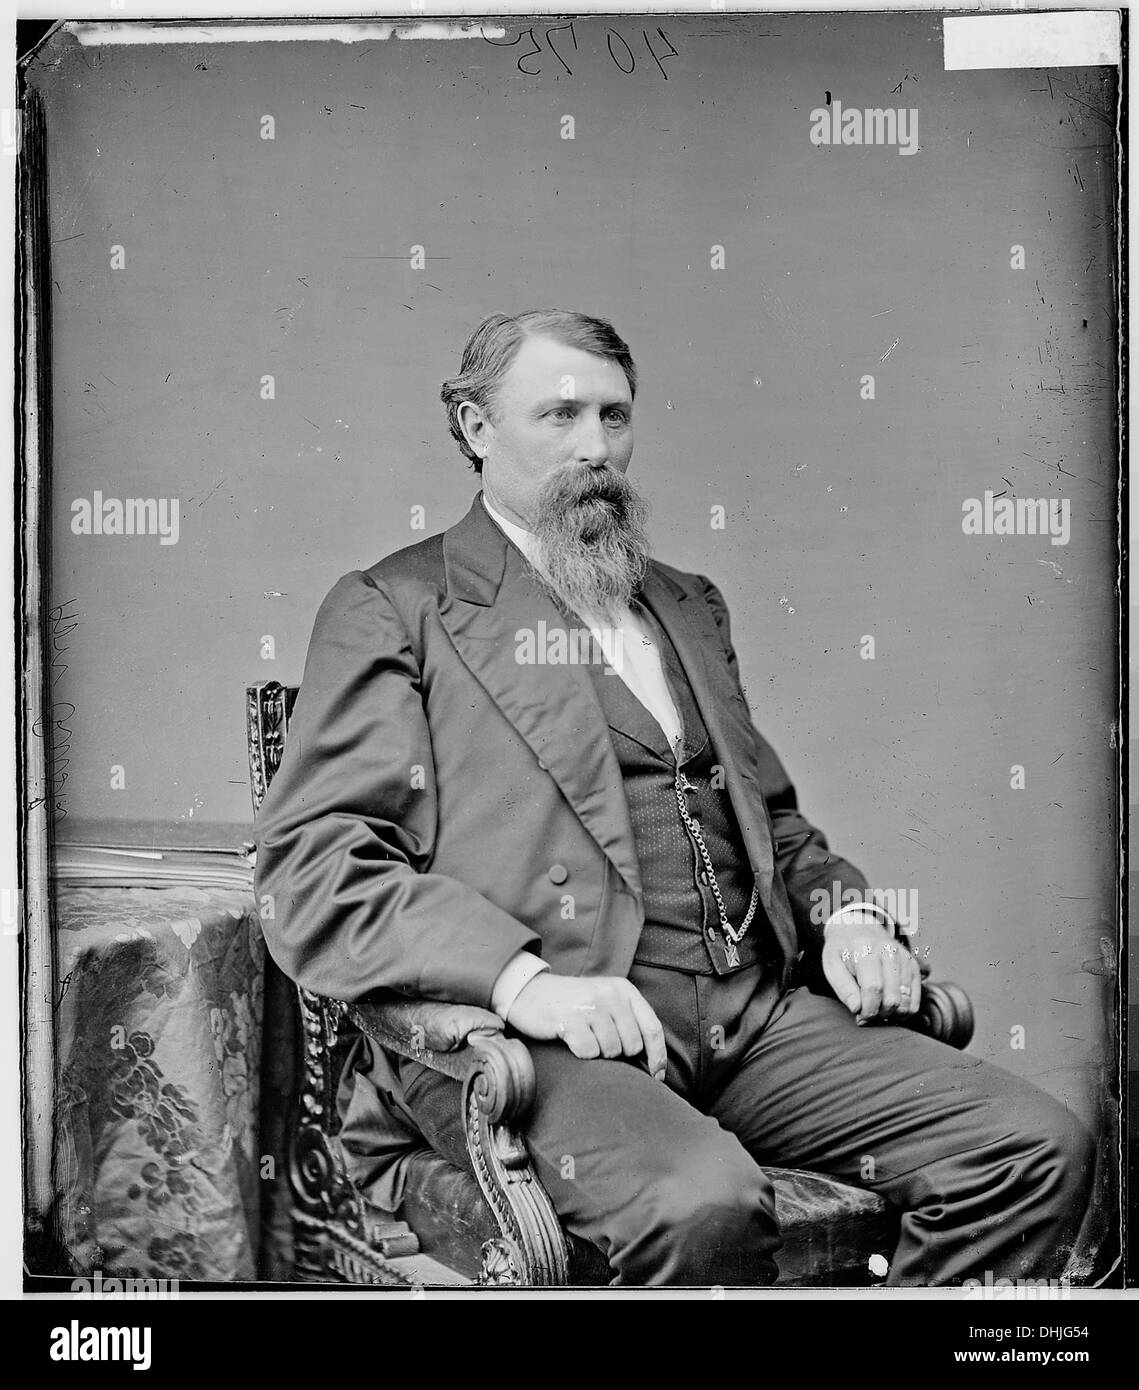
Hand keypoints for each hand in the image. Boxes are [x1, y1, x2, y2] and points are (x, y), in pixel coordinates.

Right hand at [508, 973, 666, 1079]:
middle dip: (618, 1053)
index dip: (658, 1057)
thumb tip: (654, 1065)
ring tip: (584, 1038)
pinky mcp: (568, 1019)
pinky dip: (582, 1053)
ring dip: (598, 1053)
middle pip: (632, 1045)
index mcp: (623, 989)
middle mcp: (609, 994)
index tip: (656, 1077)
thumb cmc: (574, 1004)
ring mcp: (589, 1005)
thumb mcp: (606, 1001)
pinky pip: (588, 1052)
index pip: (652, 1028)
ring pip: (611, 1050)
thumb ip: (629, 1021)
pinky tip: (572, 1041)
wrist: (530, 992)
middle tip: (598, 1042)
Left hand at [822, 913, 921, 1023]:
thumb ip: (843, 988)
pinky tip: (889, 1008)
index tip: (859, 1018)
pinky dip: (903, 1011)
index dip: (867, 1010)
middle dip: (879, 1014)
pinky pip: (915, 1001)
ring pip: (906, 1002)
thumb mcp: (832, 965)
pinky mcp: (913, 967)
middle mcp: (889, 952)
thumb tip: (857, 1009)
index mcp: (866, 950)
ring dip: (891, 1014)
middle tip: (867, 1015)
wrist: (858, 928)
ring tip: (876, 1010)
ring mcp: (905, 959)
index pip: (873, 988)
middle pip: (893, 998)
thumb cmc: (843, 950)